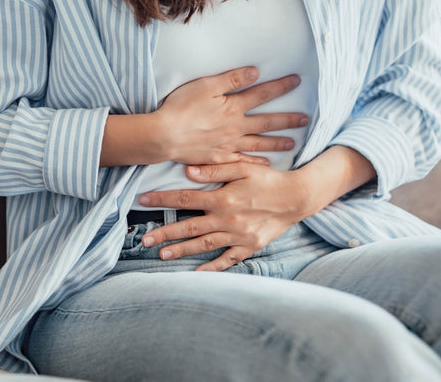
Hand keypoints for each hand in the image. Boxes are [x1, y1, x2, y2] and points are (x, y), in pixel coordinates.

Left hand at [137, 162, 319, 271]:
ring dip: (182, 250)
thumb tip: (188, 171)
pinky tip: (197, 272)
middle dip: (165, 233)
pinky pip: (228, 260)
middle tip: (144, 240)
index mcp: (223, 198)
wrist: (297, 197)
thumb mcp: (243, 167)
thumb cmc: (269, 179)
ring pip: (204, 245)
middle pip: (190, 227)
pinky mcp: (249, 246)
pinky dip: (213, 267)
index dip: (162, 200)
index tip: (143, 201)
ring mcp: (238, 236)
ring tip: (162, 255)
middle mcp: (228, 219)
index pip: (185, 199)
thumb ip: (216, 170)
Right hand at [154, 66, 308, 166]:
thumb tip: (255, 72)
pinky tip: (266, 164)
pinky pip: (243, 161)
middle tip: (305, 119)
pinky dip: (256, 162)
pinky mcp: (219, 158)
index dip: (280, 87)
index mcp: (233, 107)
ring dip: (277, 142)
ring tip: (292, 143)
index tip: (297, 82)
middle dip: (287, 119)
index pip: (262, 94)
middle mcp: (236, 127)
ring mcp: (229, 145)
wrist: (164, 136)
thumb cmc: (181, 107)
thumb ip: (232, 80)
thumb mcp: (205, 86)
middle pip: (267, 122)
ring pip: (259, 143)